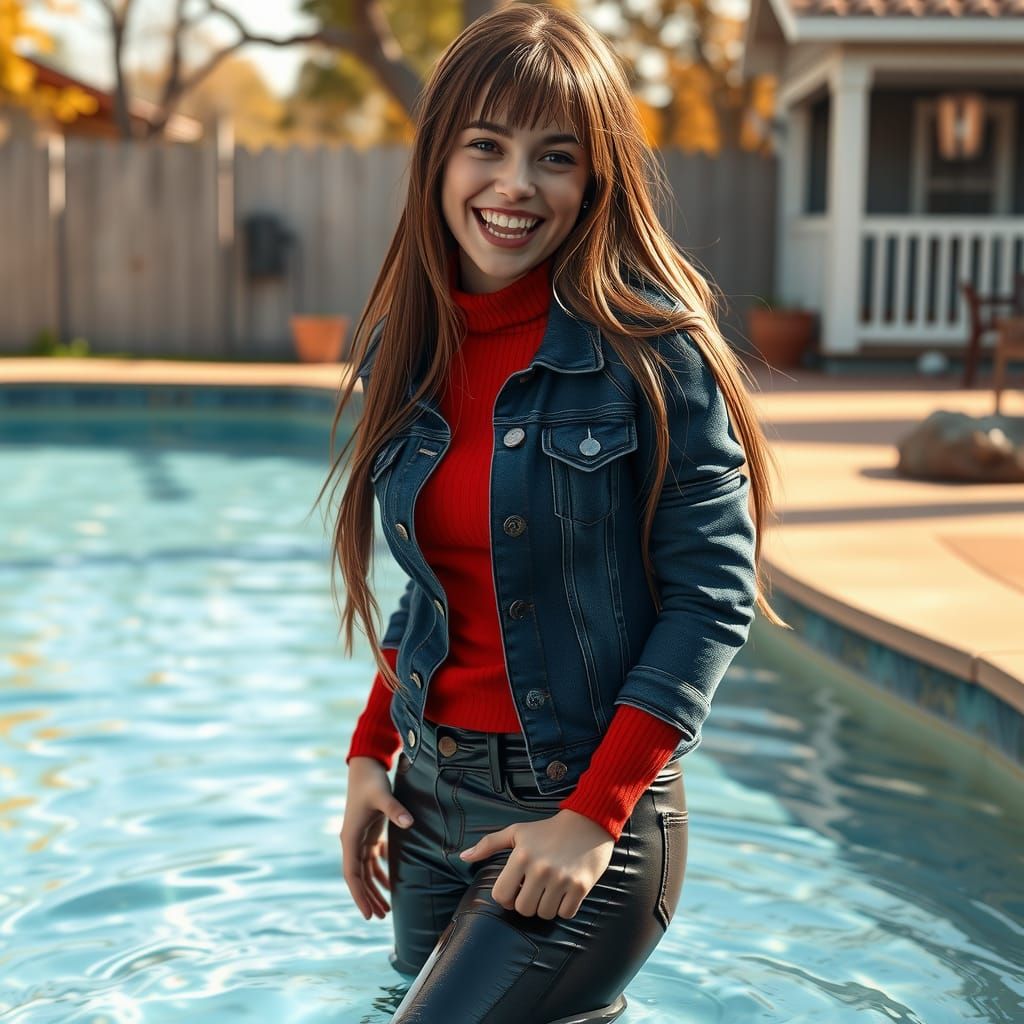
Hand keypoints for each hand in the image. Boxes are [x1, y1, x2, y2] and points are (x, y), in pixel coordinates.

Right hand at [340, 756, 414, 920]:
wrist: (365, 766)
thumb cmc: (371, 781)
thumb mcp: (383, 795)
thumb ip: (395, 810)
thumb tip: (409, 822)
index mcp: (351, 837)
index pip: (352, 874)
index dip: (359, 895)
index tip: (368, 914)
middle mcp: (352, 841)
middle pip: (358, 877)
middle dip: (368, 898)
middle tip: (381, 918)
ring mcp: (360, 837)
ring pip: (365, 871)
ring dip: (374, 888)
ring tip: (387, 908)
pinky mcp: (369, 832)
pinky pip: (372, 859)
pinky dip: (381, 872)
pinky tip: (392, 883)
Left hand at [459, 809, 613, 919]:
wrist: (588, 822)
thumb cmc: (547, 829)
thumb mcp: (516, 831)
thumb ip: (489, 844)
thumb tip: (463, 857)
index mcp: (521, 856)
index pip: (501, 896)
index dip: (506, 898)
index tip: (515, 890)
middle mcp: (540, 869)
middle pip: (523, 909)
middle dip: (527, 902)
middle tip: (534, 890)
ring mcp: (562, 879)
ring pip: (544, 914)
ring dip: (545, 906)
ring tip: (550, 889)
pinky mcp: (581, 887)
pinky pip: (565, 914)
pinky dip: (564, 908)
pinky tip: (565, 892)